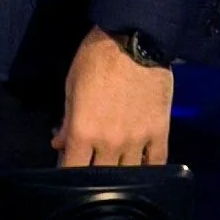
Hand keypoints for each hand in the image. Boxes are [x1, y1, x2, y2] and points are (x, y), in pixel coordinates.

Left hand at [52, 27, 172, 165]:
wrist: (134, 40)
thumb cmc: (96, 59)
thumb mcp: (71, 86)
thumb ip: (66, 119)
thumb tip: (59, 141)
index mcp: (83, 132)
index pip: (72, 169)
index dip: (67, 175)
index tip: (67, 174)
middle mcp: (110, 143)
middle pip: (100, 178)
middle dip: (91, 178)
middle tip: (90, 169)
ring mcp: (137, 141)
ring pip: (128, 175)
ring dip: (119, 177)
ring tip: (114, 170)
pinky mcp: (160, 133)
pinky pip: (156, 163)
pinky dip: (148, 171)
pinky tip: (141, 170)